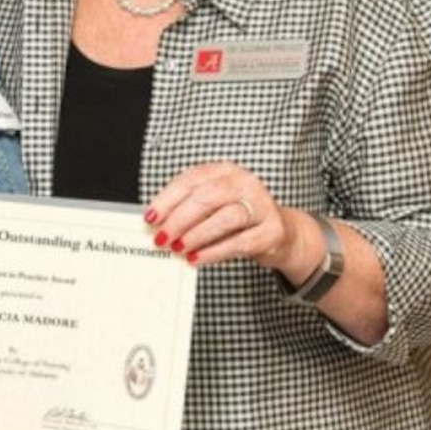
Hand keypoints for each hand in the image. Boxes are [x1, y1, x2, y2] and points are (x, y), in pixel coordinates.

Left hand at [144, 162, 315, 274]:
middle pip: (208, 196)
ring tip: (178, 248)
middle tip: (161, 237)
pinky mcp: (272, 230)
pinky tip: (196, 258)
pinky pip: (239, 242)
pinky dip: (214, 252)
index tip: (150, 217)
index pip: (191, 180)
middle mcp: (245, 183)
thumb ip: (187, 210)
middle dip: (179, 218)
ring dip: (196, 235)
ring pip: (226, 218)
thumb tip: (156, 224)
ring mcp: (262, 206)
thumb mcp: (213, 206)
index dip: (167, 199)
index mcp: (225, 171)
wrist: (280, 232)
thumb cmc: (238, 217)